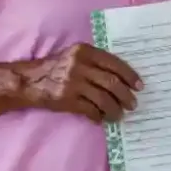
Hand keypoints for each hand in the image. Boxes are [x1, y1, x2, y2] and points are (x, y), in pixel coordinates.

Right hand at [23, 43, 142, 123]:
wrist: (30, 81)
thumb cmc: (57, 67)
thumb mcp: (75, 56)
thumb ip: (95, 62)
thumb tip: (123, 78)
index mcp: (85, 51)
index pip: (114, 63)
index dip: (129, 75)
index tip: (139, 86)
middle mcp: (80, 65)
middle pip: (112, 82)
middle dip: (126, 95)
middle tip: (132, 104)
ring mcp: (73, 83)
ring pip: (103, 98)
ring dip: (115, 109)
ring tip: (119, 115)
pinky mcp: (67, 100)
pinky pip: (90, 110)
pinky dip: (99, 116)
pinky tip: (101, 118)